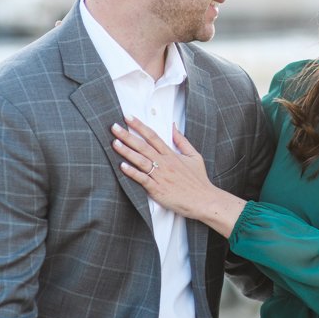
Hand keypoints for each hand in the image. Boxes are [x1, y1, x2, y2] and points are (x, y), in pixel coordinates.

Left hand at [112, 117, 244, 233]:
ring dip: (126, 151)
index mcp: (172, 154)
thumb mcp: (194, 156)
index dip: (140, 125)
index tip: (128, 117)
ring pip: (141, 160)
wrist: (204, 200)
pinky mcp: (158, 189)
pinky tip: (122, 166)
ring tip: (114, 143)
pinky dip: (132, 172)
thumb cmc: (199, 180)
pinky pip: (143, 179)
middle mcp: (165, 163)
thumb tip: (173, 126)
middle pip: (143, 146)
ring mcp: (161, 176)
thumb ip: (182, 141)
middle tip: (114, 127)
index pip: (153, 136)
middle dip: (127, 135)